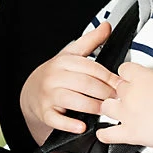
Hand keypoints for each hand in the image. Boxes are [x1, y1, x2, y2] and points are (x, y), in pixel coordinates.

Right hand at [19, 20, 122, 139]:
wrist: (31, 91)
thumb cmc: (56, 73)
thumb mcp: (71, 54)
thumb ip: (91, 40)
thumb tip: (106, 26)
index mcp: (64, 62)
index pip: (91, 68)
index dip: (109, 77)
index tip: (121, 84)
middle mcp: (55, 77)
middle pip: (85, 84)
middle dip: (105, 93)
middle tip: (118, 99)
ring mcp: (48, 95)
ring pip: (73, 100)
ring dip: (93, 107)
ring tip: (105, 110)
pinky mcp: (44, 112)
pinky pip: (57, 119)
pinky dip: (70, 124)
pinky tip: (82, 126)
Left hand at [96, 48, 152, 152]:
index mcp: (141, 78)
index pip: (124, 69)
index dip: (128, 73)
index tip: (132, 77)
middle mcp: (130, 94)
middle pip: (116, 88)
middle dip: (121, 90)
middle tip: (131, 95)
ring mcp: (127, 114)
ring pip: (106, 107)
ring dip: (110, 107)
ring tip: (116, 109)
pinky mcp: (129, 133)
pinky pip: (108, 133)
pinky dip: (104, 133)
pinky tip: (104, 132)